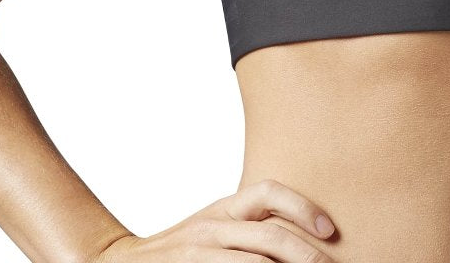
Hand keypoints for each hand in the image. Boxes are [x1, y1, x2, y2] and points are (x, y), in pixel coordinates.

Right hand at [94, 177, 337, 260]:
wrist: (120, 262)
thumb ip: (248, 228)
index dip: (303, 206)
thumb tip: (305, 240)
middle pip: (271, 236)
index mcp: (224, 208)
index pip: (269, 193)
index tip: (329, 229)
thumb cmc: (181, 248)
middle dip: (307, 255)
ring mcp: (200, 252)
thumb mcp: (215, 227)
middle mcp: (213, 226)